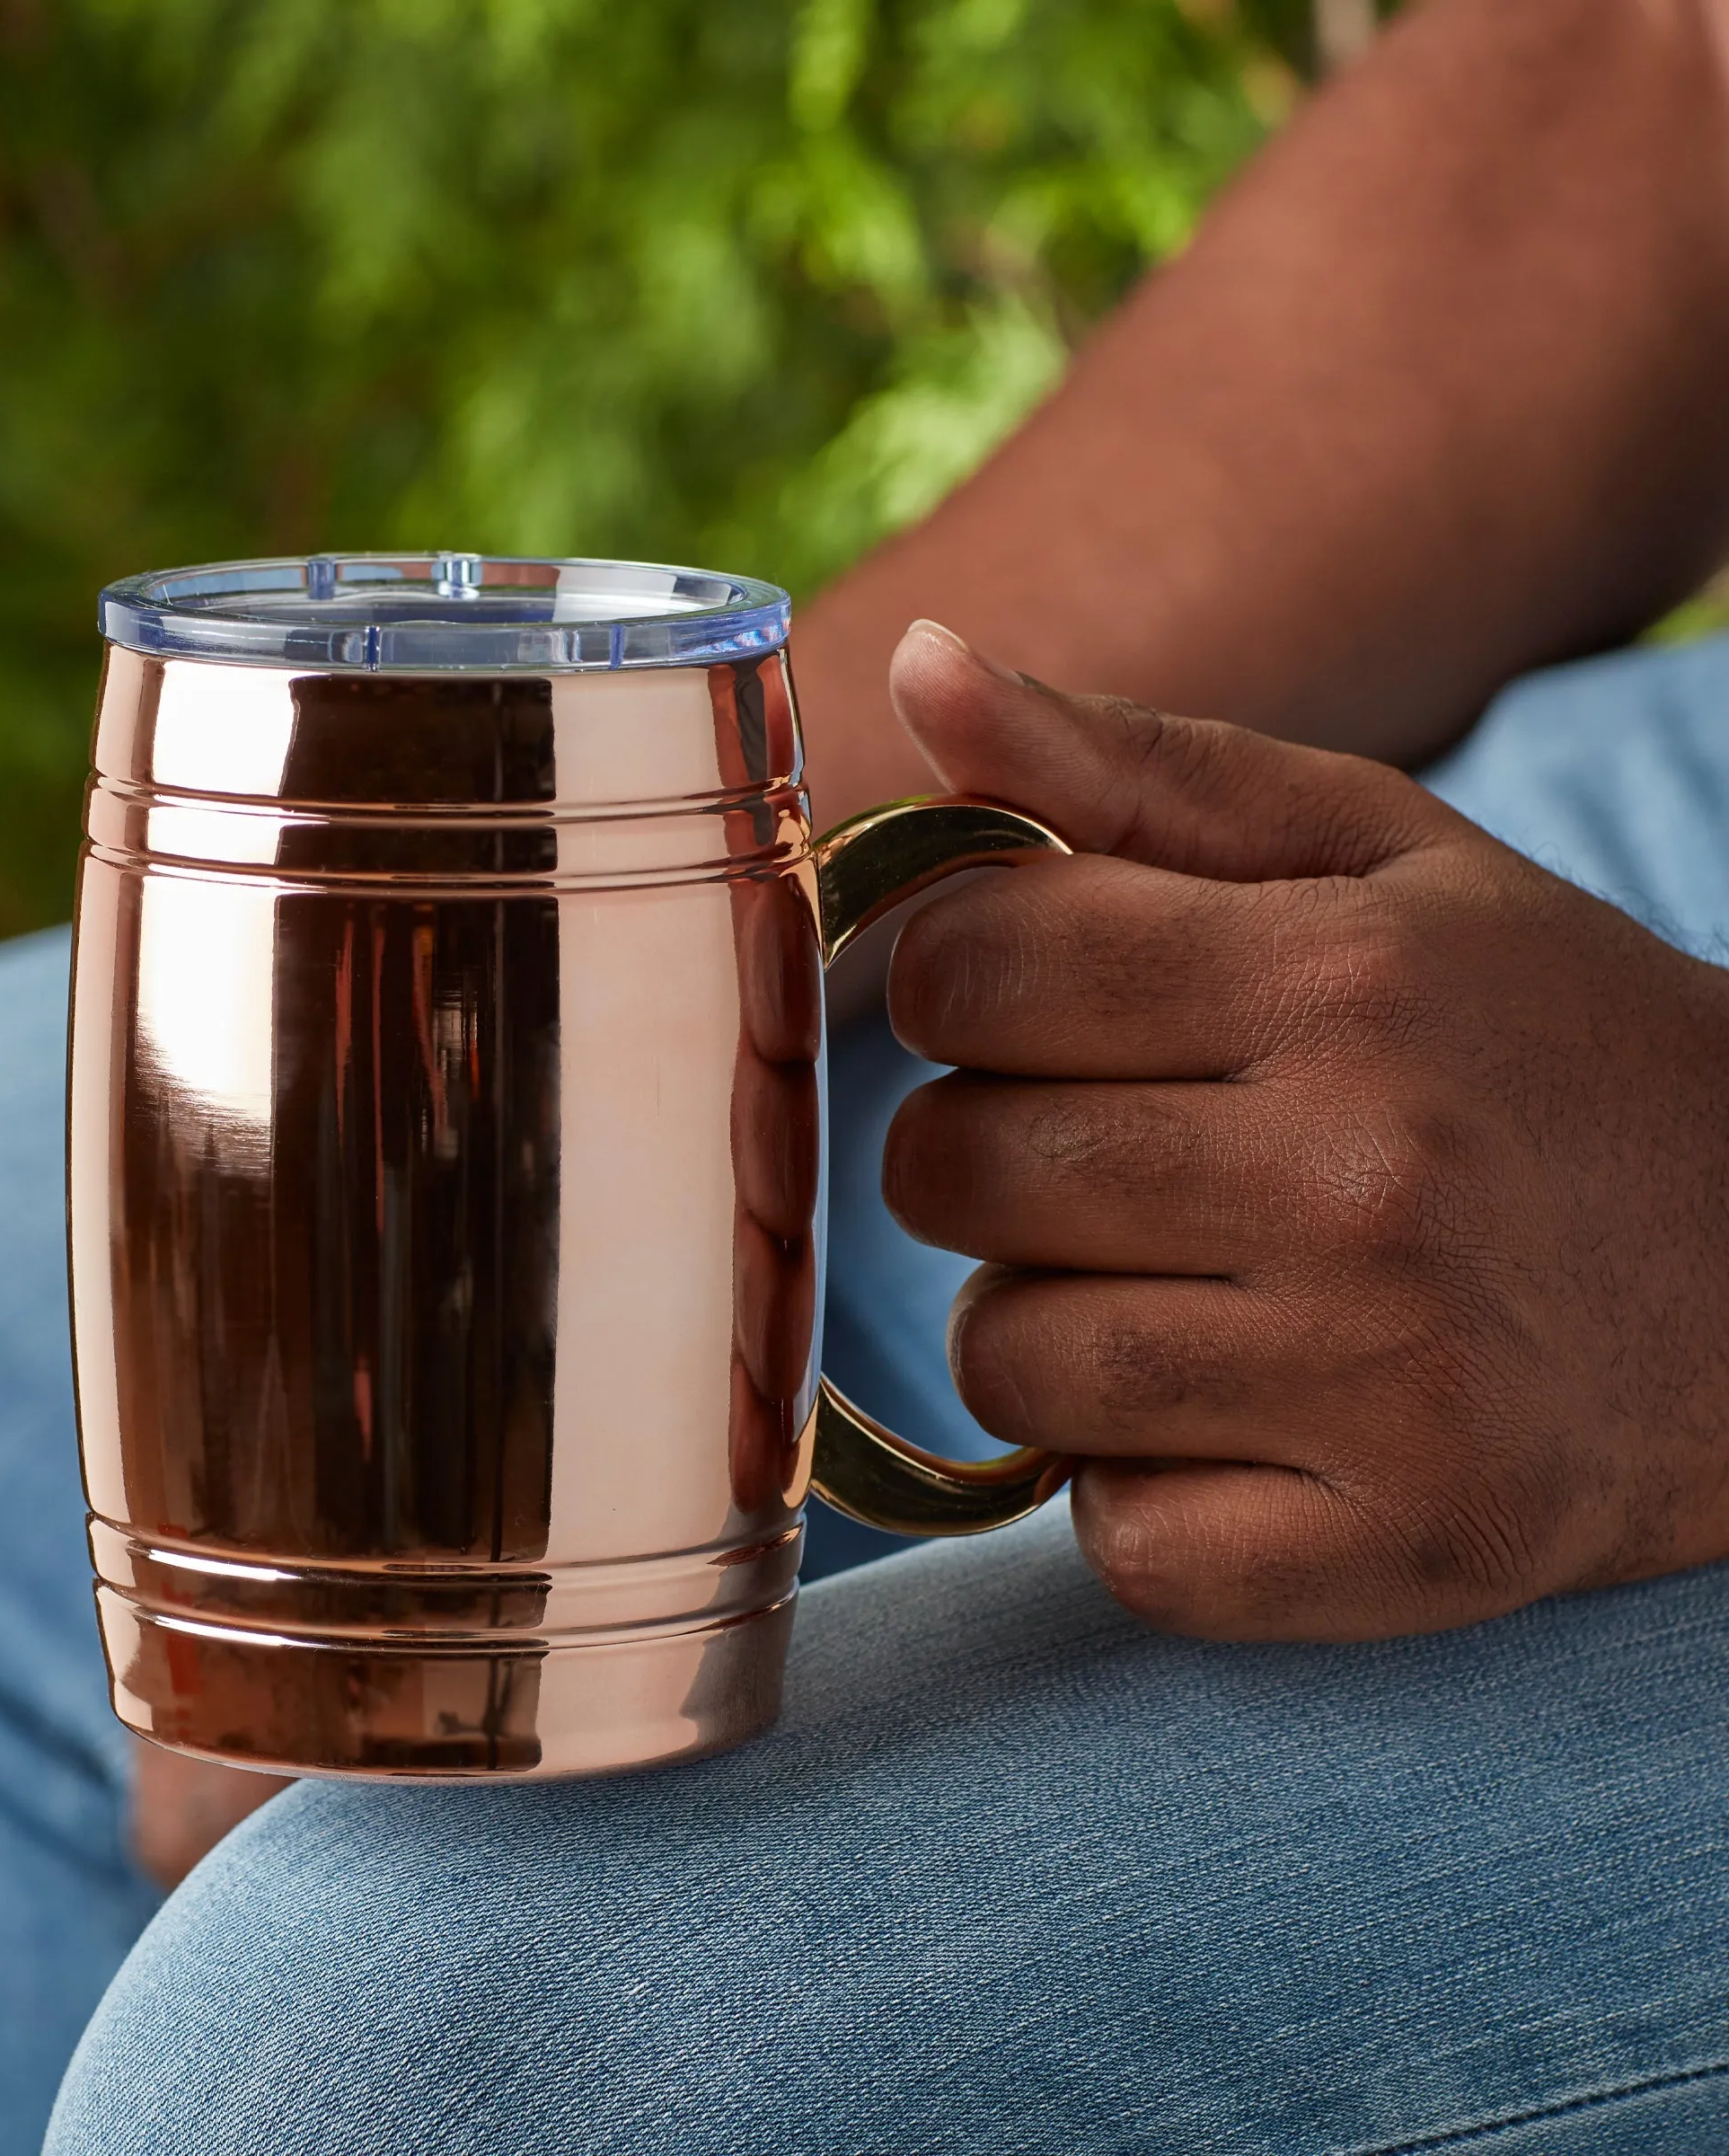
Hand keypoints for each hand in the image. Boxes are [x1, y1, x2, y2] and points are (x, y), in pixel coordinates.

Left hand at [879, 621, 1728, 1640]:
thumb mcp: (1370, 855)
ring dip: (1044, 1329)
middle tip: (1113, 1157)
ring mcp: (1388, 1381)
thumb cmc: (1532, 1040)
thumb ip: (1126, 768)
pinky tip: (1245, 1418)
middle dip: (985, 1157)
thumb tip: (917, 663)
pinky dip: (1139, 1486)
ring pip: (1007, 1363)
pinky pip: (1116, 1537)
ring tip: (1175, 1290)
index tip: (1032, 1008)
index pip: (968, 966)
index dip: (960, 984)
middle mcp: (1364, 1177)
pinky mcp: (1405, 1549)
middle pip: (951, 1170)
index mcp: (1343, 976)